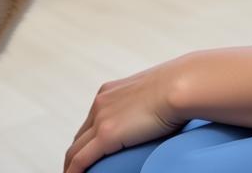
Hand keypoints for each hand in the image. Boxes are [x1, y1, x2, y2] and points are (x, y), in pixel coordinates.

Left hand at [63, 57, 187, 172]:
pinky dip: (73, 172)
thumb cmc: (176, 90)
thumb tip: (158, 117)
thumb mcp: (153, 95)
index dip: (87, 141)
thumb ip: (147, 105)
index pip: (91, 122)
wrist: (179, 86)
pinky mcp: (106, 135)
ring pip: (76, 151)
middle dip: (76, 156)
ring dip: (72, 167)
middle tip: (78, 172)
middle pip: (80, 137)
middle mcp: (100, 103)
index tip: (89, 154)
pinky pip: (80, 161)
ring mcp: (101, 118)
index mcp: (109, 92)